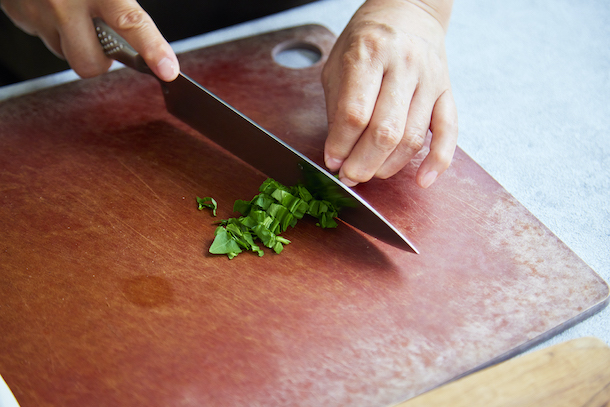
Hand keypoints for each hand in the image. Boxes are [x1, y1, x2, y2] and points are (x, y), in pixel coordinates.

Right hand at [0, 0, 178, 80]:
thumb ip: (121, 1)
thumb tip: (138, 26)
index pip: (131, 22)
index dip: (152, 49)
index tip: (168, 69)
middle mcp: (66, 2)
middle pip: (89, 63)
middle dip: (99, 61)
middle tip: (104, 41)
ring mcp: (38, 11)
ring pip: (64, 52)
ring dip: (73, 41)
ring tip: (72, 12)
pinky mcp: (18, 15)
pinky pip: (42, 35)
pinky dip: (51, 26)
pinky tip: (51, 4)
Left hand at [322, 0, 457, 187]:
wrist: (408, 10)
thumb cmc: (366, 41)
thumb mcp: (338, 65)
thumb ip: (337, 108)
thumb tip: (338, 154)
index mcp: (369, 53)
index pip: (354, 113)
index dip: (341, 146)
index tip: (333, 161)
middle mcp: (403, 64)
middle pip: (385, 131)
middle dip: (364, 163)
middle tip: (351, 176)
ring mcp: (430, 78)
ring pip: (413, 137)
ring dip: (390, 166)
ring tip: (372, 173)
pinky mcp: (447, 90)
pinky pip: (448, 131)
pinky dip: (438, 161)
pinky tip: (423, 179)